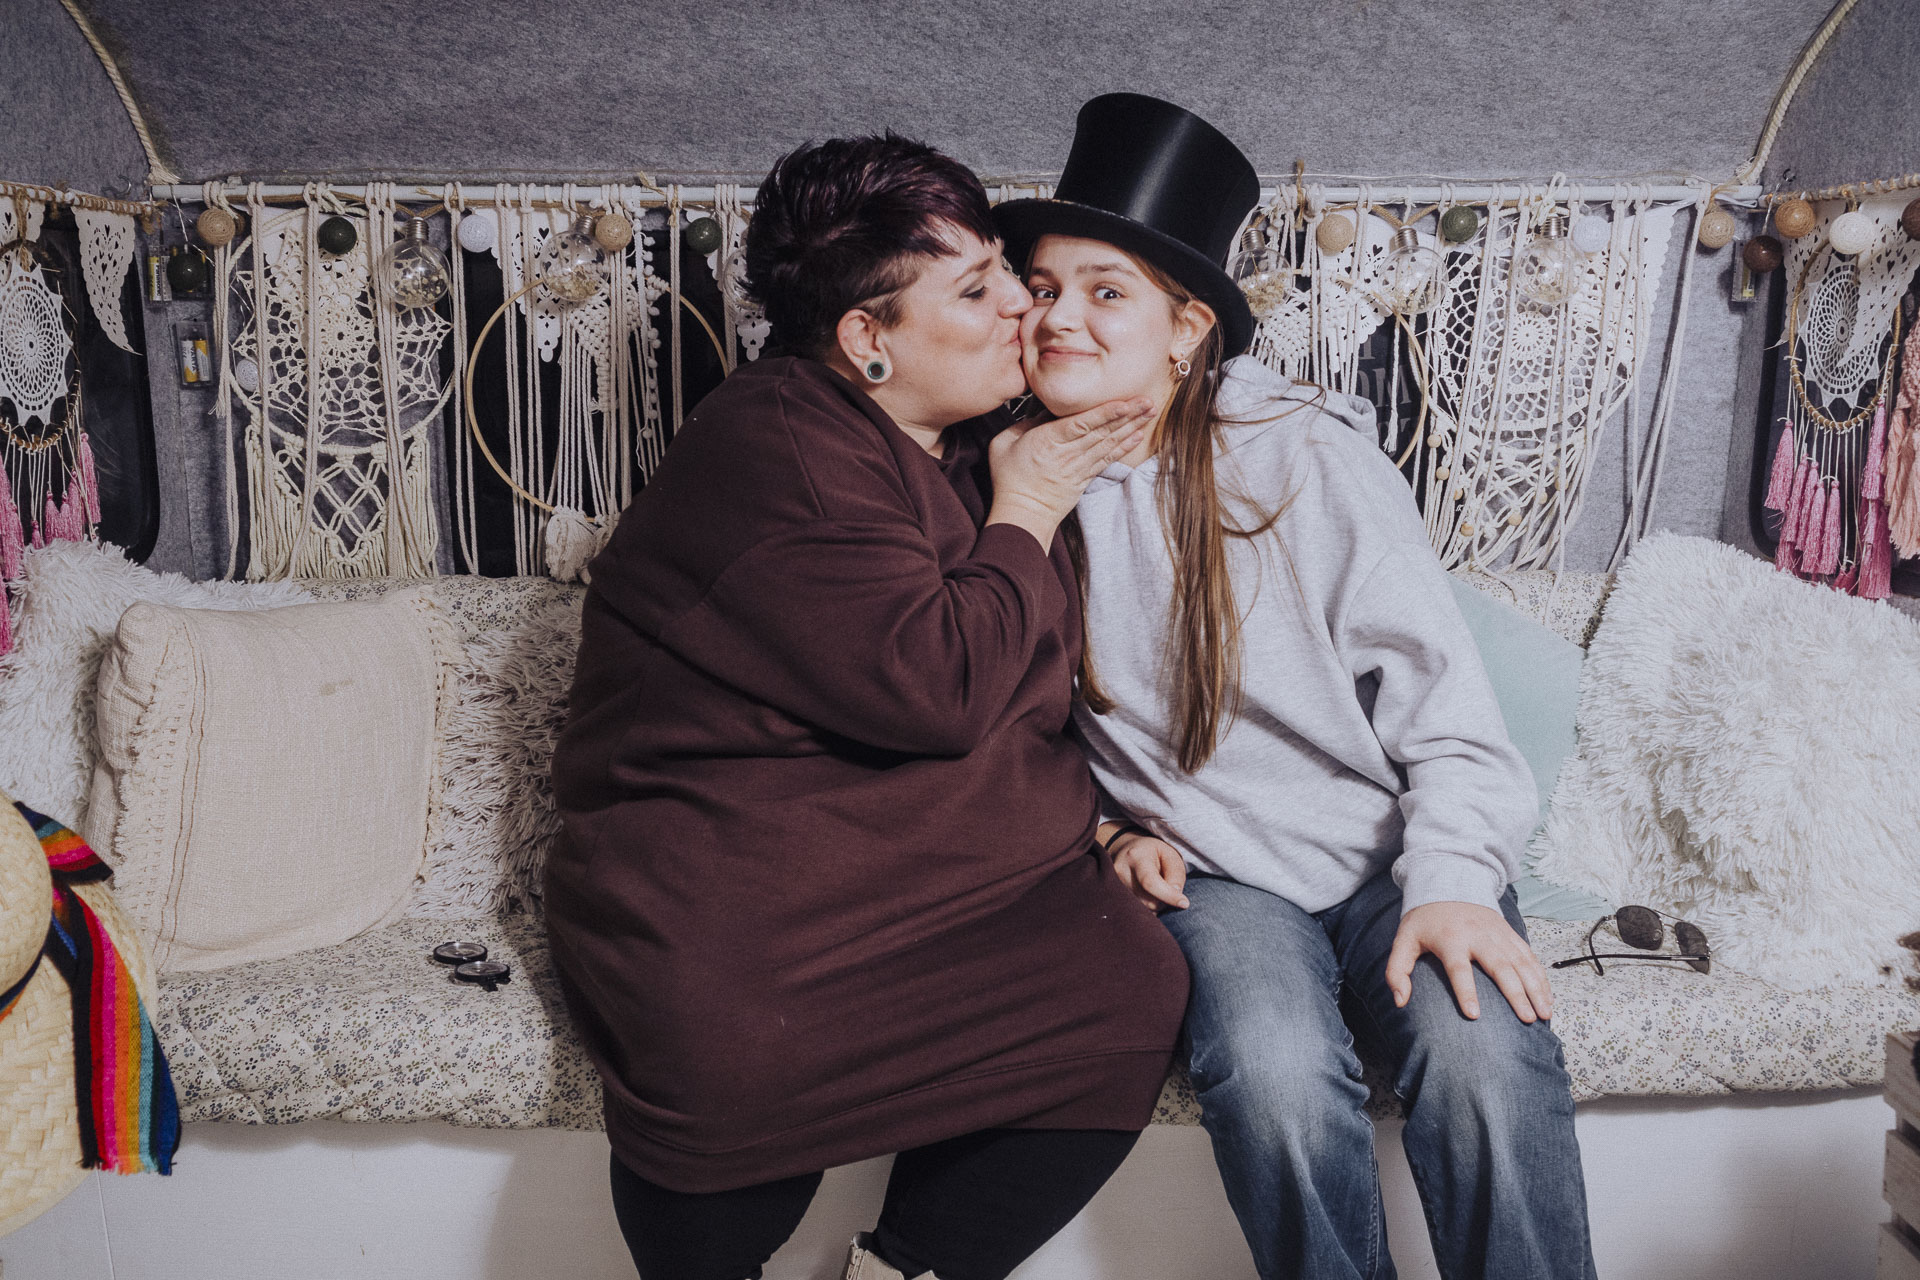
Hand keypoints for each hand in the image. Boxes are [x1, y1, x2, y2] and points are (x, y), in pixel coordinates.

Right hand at [986, 398, 1152, 546]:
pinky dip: (1123, 447)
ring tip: (1150, 413)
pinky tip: (1137, 435)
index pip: (1082, 424)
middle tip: (1149, 400)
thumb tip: (1045, 409)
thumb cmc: (1010, 478)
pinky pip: (1107, 459)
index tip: (1126, 403)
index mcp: (1048, 441)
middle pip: (1102, 431)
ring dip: (1131, 427)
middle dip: (1128, 415)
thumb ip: (1025, 422)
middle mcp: (1068, 453)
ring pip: (1109, 443)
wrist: (1021, 514)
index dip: (1106, 413)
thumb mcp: (1004, 443)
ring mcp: (1079, 466)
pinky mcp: (1084, 478)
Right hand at [1108, 832, 1188, 912]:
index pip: (1150, 882)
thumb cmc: (1152, 852)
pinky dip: (1148, 907)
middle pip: (1149, 900)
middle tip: (1169, 888)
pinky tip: (1148, 895)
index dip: (1168, 896)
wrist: (1126, 851)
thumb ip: (1176, 874)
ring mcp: (1115, 886)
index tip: (1184, 903)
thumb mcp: (1170, 854)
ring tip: (1157, 889)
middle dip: (1165, 900)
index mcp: (1135, 857)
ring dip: (1156, 904)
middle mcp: (1120, 872)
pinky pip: (1136, 912)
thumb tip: (1176, 895)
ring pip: (1144, 909)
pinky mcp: (1114, 897)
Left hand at [1384, 901, 1552, 1022]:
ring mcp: (1497, 933)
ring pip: (1521, 962)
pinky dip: (1540, 977)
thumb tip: (1399, 1002)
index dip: (1465, 991)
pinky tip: (1547, 997)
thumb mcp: (1404, 940)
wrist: (1448, 881)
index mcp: (1450, 939)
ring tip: (1544, 1014)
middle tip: (1526, 1019)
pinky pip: (1529, 956)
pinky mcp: (1510, 932)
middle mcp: (1478, 935)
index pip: (1458, 969)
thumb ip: (1397, 971)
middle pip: (1500, 966)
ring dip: (1535, 988)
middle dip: (1516, 993)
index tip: (1474, 1015)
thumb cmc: (1425, 920)